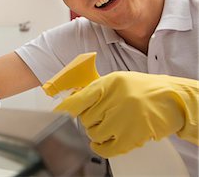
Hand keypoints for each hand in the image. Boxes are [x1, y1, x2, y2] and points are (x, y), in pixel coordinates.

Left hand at [55, 71, 197, 157]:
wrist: (171, 100)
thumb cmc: (143, 89)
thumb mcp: (117, 81)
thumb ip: (96, 90)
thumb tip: (73, 101)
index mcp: (108, 84)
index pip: (78, 99)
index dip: (64, 108)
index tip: (56, 114)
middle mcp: (113, 101)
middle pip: (84, 118)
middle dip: (90, 118)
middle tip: (101, 115)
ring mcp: (121, 120)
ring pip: (93, 133)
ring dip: (98, 132)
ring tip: (110, 125)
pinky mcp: (129, 137)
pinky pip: (105, 148)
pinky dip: (100, 147)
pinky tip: (102, 143)